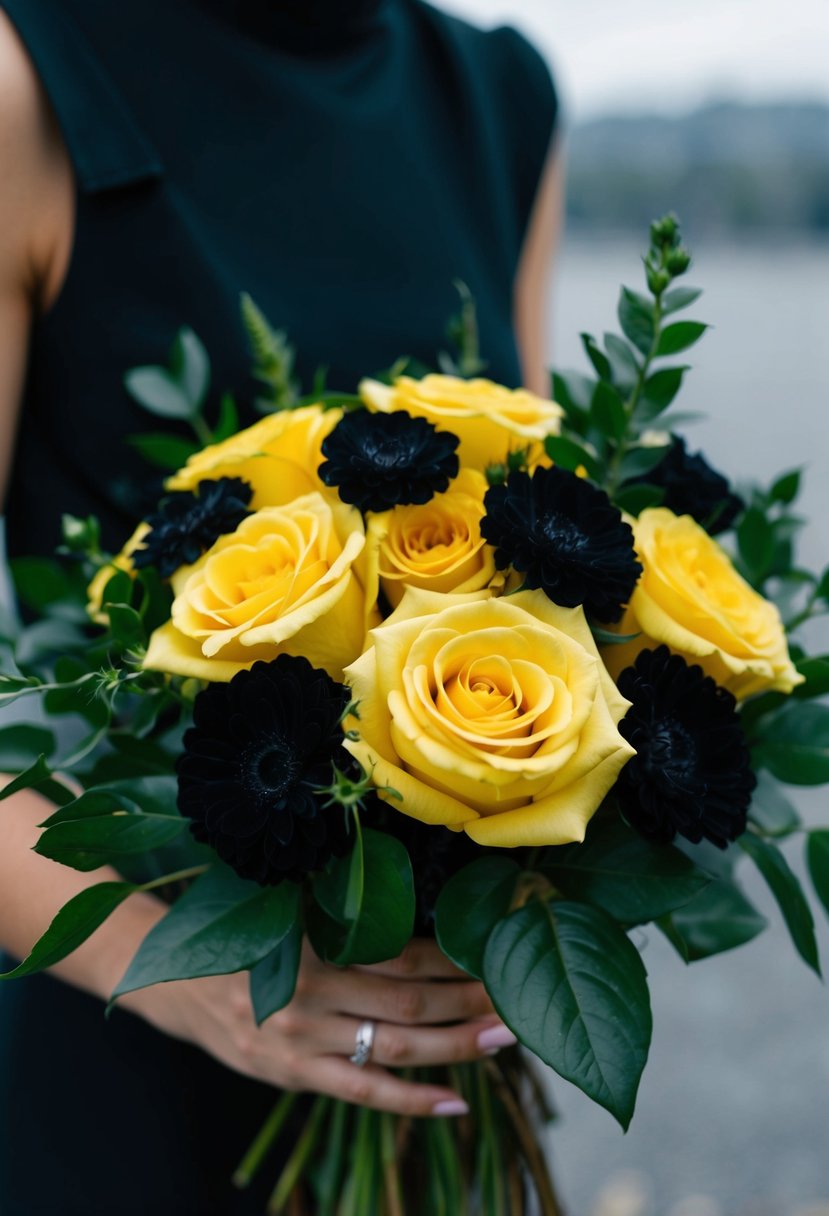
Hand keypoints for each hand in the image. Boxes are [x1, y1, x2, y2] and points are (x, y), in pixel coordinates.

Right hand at [126, 937, 516, 1116]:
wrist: (178, 982)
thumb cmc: (247, 936)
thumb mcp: (290, 910)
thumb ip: (344, 916)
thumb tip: (422, 913)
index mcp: (313, 940)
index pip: (399, 950)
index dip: (452, 956)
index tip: (495, 951)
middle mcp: (310, 991)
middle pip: (407, 999)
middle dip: (468, 999)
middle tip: (518, 997)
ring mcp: (302, 1039)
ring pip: (394, 1046)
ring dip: (455, 1044)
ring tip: (504, 1038)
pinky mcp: (295, 1075)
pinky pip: (363, 1094)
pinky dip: (411, 1101)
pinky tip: (455, 1102)